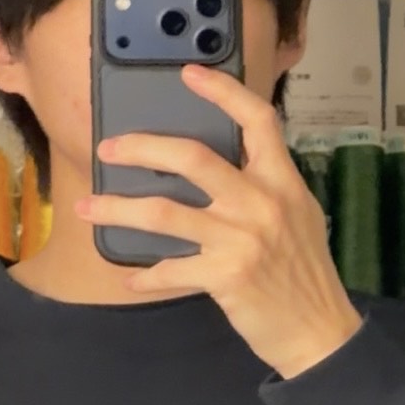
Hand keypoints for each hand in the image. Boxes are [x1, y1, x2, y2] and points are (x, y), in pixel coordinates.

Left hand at [77, 64, 362, 379]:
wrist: (317, 330)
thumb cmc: (305, 275)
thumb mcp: (300, 217)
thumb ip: (267, 188)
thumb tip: (226, 170)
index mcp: (282, 182)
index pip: (256, 121)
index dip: (223, 91)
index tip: (189, 75)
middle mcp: (260, 203)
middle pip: (192, 158)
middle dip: (142, 148)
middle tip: (109, 149)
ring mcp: (240, 239)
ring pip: (164, 213)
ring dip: (118, 209)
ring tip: (87, 208)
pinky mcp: (224, 276)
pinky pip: (171, 270)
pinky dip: (147, 276)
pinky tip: (132, 278)